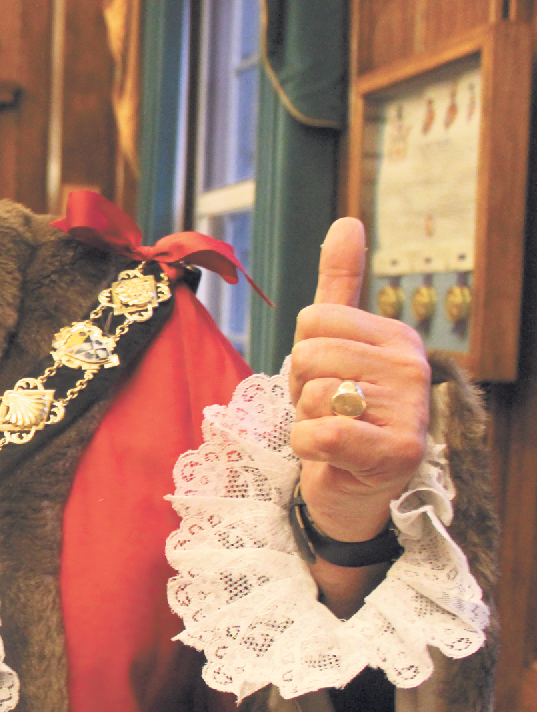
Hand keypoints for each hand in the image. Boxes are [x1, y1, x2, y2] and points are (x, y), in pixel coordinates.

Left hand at [289, 219, 429, 611]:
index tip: (324, 381)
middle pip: (308, 354)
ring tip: (333, 433)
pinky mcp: (395, 453)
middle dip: (301, 389)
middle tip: (327, 412)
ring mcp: (409, 410)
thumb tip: (346, 221)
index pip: (311, 319)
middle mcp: (411, 367)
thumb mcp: (334, 345)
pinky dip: (309, 449)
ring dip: (307, 420)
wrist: (353, 490)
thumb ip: (338, 284)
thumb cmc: (341, 414)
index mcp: (395, 336)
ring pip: (313, 394)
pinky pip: (320, 434)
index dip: (301, 355)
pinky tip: (332, 456)